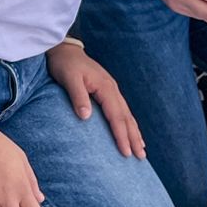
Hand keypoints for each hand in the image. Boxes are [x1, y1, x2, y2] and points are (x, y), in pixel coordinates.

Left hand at [45, 38, 144, 158]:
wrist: (64, 49)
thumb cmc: (65, 64)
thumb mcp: (68, 78)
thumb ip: (78, 96)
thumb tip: (86, 117)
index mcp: (105, 87)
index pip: (116, 116)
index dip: (121, 135)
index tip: (126, 152)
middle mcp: (113, 89)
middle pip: (126, 117)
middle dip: (134, 138)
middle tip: (140, 157)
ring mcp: (112, 89)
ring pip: (127, 115)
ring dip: (134, 133)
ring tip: (141, 150)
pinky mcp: (108, 90)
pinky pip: (122, 110)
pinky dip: (129, 123)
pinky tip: (132, 131)